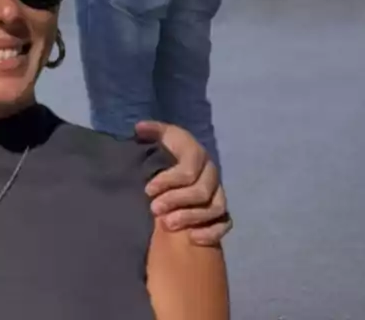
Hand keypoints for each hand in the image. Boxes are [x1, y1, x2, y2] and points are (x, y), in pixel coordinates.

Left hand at [136, 121, 230, 246]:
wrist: (179, 169)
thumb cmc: (167, 151)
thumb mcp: (161, 137)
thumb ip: (152, 131)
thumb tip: (139, 127)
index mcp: (197, 154)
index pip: (187, 170)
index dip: (168, 180)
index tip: (148, 189)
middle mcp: (211, 174)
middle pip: (201, 191)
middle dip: (176, 201)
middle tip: (153, 209)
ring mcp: (219, 194)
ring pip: (214, 208)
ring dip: (190, 218)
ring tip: (166, 224)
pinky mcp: (222, 212)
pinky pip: (225, 224)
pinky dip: (211, 232)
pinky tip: (192, 237)